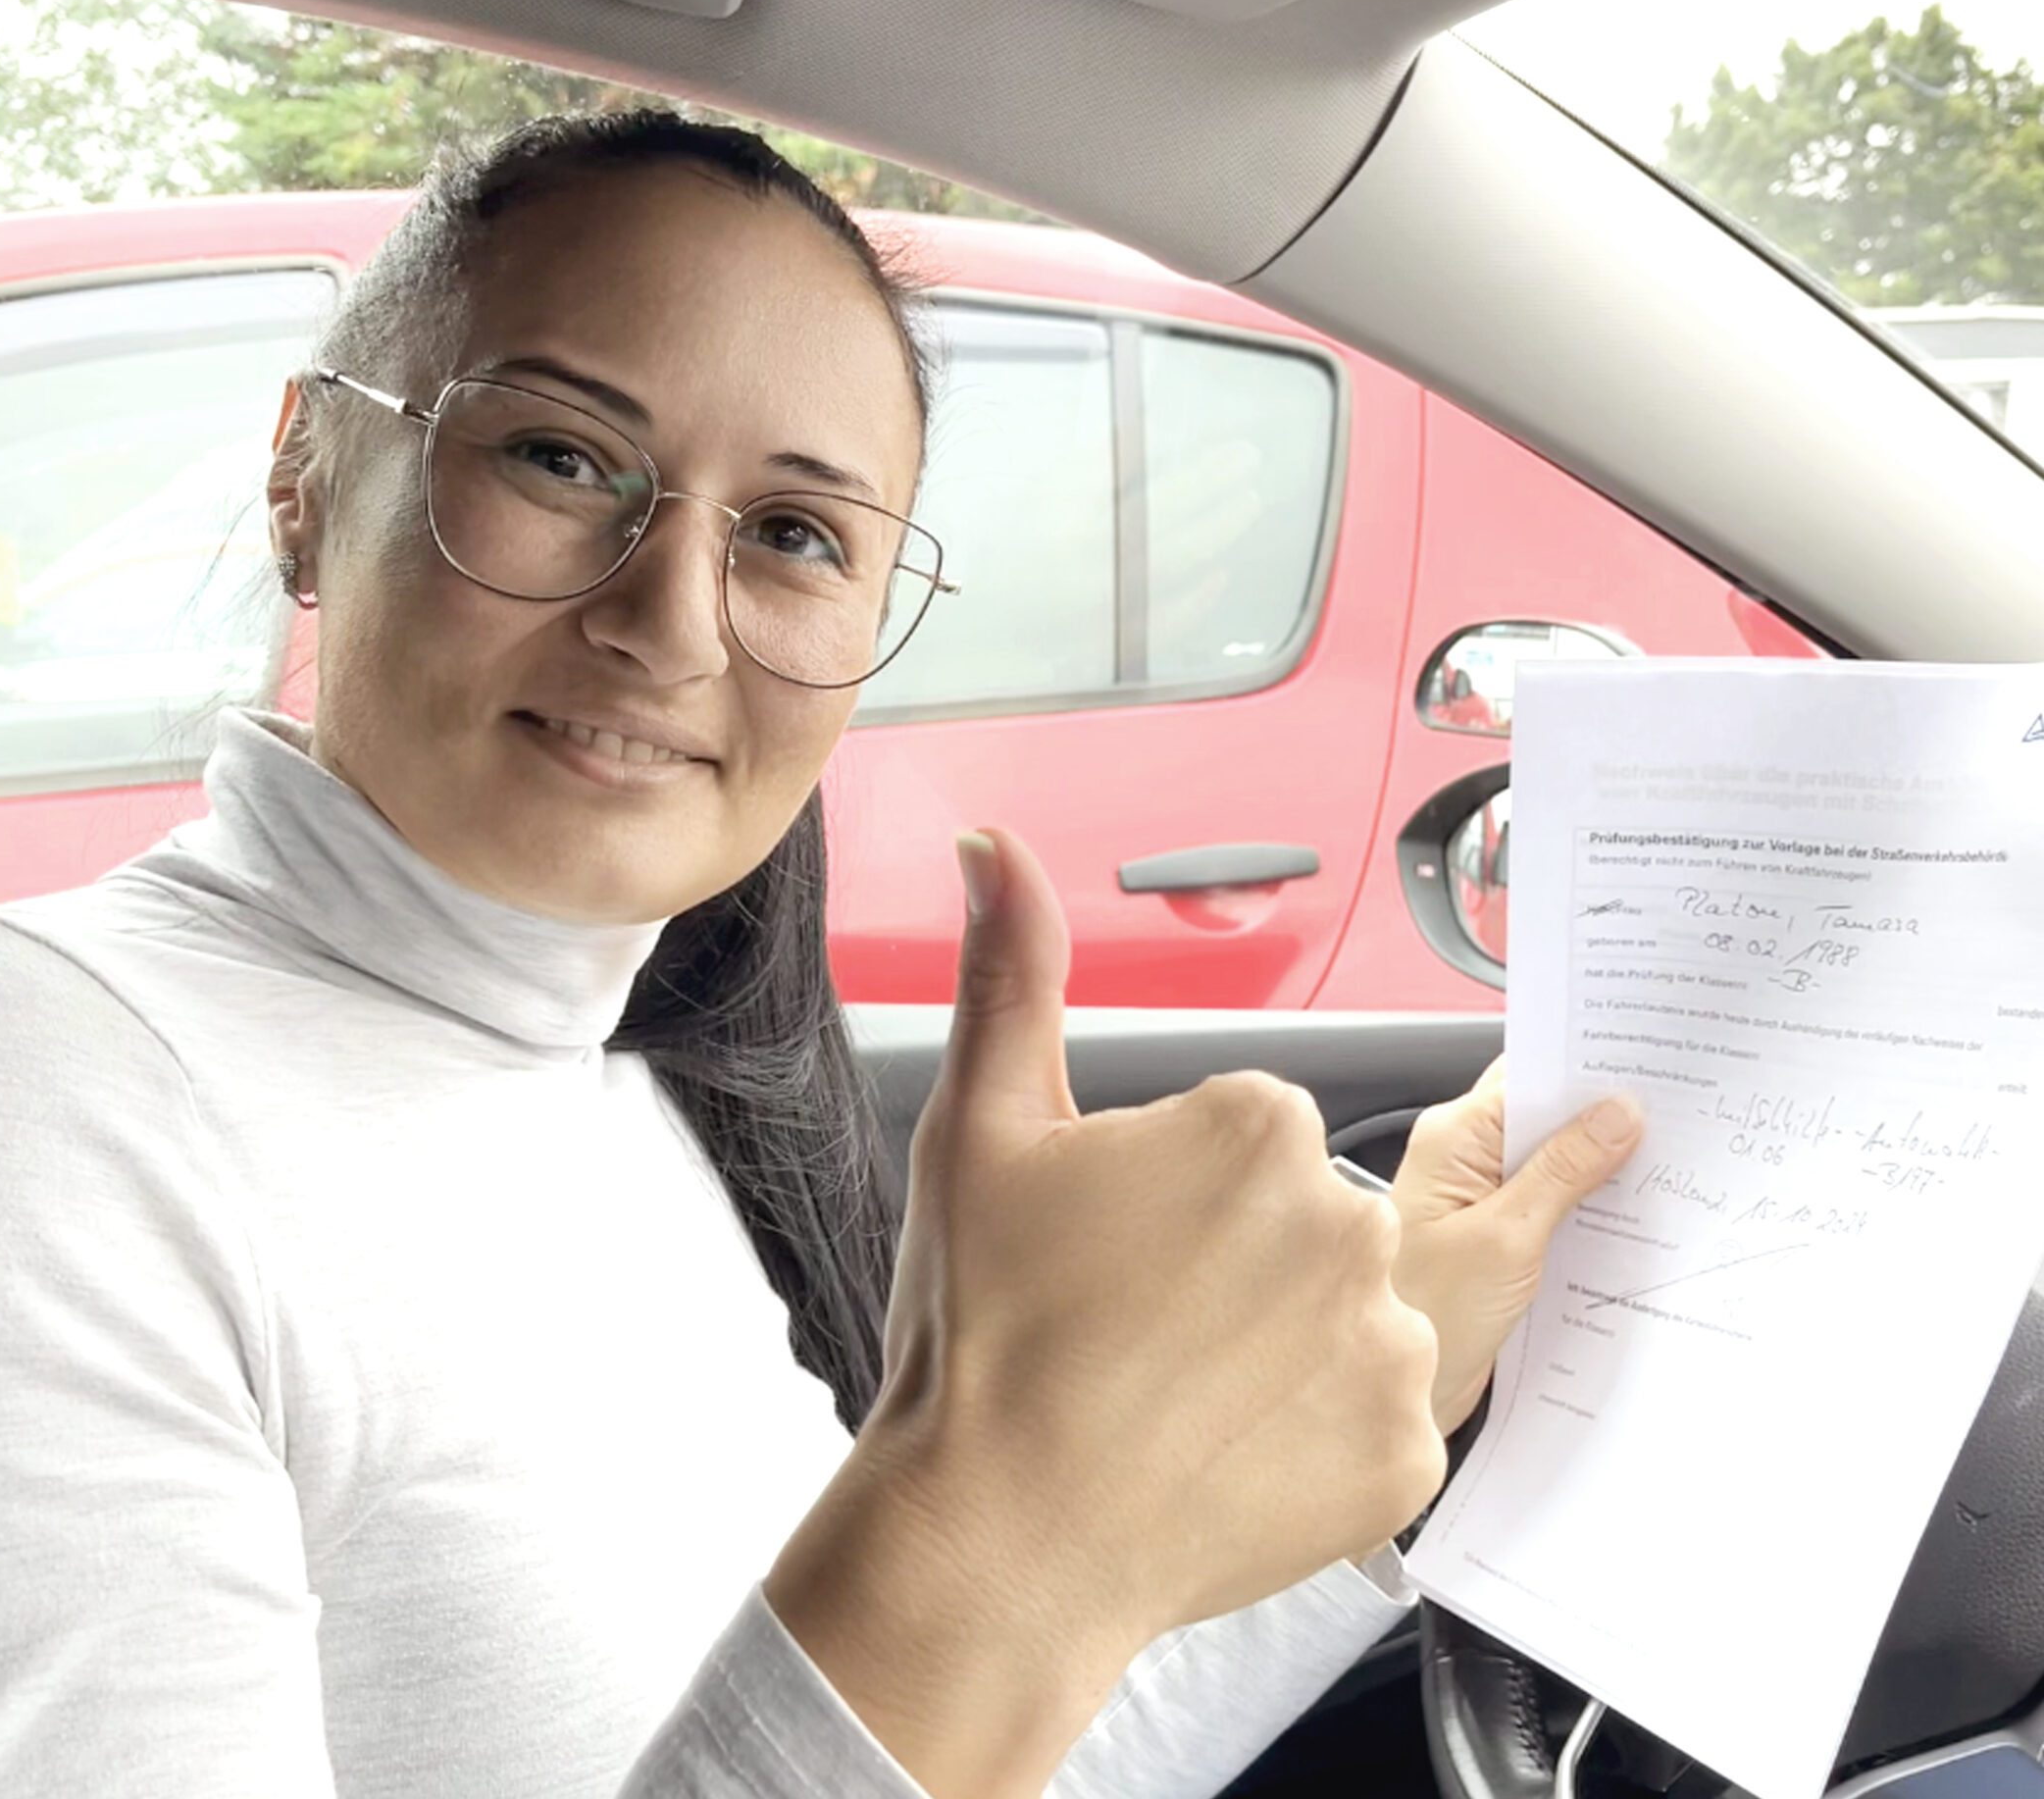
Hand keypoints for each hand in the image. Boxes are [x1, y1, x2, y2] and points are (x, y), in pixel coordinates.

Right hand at [770, 829, 1443, 1796]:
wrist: (998, 1538)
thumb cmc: (985, 1333)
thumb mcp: (981, 1129)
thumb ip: (1010, 972)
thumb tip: (1000, 849)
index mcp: (1258, 1127)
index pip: (1245, 1136)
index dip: (1170, 1196)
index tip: (1115, 1251)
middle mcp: (1351, 1221)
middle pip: (1304, 1220)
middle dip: (1234, 1264)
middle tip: (1134, 1329)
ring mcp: (1391, 1345)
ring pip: (1345, 1316)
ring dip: (1280, 1347)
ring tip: (1172, 1399)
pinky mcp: (1407, 1454)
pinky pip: (1369, 1419)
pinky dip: (1310, 1436)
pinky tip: (1220, 1452)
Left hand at [1390, 1058, 1645, 1433]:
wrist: (1399, 1393)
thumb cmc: (1428, 1314)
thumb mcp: (1508, 1238)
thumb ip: (1563, 1171)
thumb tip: (1617, 1112)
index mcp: (1453, 1136)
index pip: (1529, 1073)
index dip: (1588, 1064)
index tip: (1653, 1062)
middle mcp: (1463, 1156)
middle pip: (1545, 1110)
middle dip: (1607, 1110)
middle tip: (1681, 1111)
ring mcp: (1480, 1195)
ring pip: (1554, 1155)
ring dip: (1604, 1160)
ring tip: (1671, 1159)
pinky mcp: (1496, 1234)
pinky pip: (1551, 1198)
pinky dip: (1590, 1200)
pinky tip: (1633, 1212)